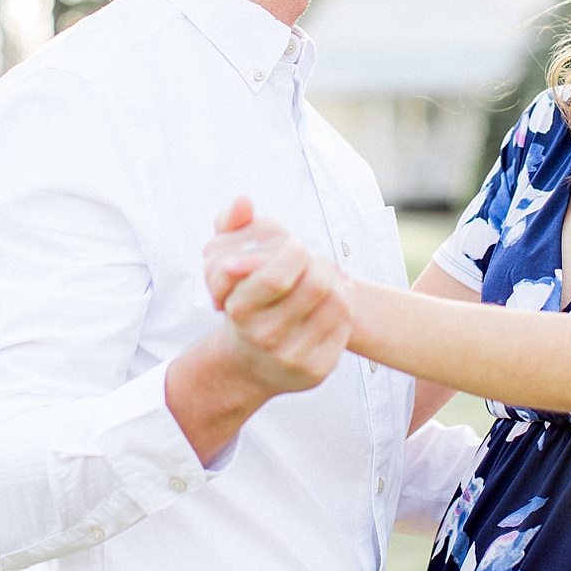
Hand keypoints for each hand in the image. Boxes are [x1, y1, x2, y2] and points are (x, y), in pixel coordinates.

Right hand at [202, 197, 352, 395]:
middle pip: (316, 284)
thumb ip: (230, 225)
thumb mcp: (224, 265)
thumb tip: (243, 200)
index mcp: (241, 308)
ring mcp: (292, 357)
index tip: (294, 248)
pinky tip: (333, 301)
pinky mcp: (317, 370)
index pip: (279, 274)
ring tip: (326, 278)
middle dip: (320, 264)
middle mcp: (265, 336)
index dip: (295, 252)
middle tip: (313, 263)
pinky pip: (346, 325)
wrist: (247, 365)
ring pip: (337, 303)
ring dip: (336, 282)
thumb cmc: (244, 304)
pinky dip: (345, 306)